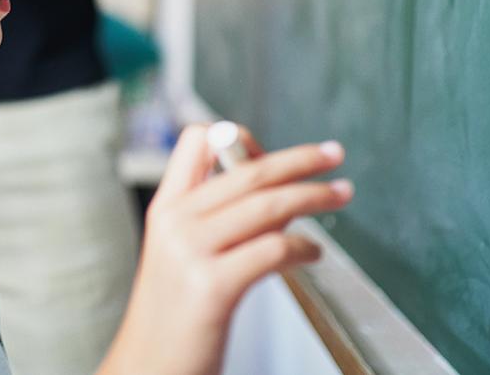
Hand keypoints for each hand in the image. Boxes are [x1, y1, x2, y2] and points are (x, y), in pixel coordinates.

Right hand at [100, 125, 352, 374]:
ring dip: (313, 195)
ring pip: (266, 204)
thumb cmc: (175, 319)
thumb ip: (218, 220)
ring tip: (339, 194)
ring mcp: (189, 253)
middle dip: (299, 159)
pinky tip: (313, 252)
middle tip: (333, 155)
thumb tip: (278, 194)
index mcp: (165, 208)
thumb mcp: (183, 256)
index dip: (241, 138)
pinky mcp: (211, 287)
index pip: (196, 141)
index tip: (276, 154)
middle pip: (246, 169)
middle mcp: (174, 222)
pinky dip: (304, 247)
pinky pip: (273, 249)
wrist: (149, 369)